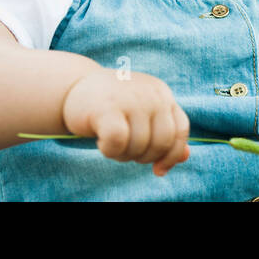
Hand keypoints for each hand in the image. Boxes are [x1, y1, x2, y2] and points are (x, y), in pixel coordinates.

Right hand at [61, 69, 190, 175]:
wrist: (72, 87)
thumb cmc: (112, 106)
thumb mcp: (142, 115)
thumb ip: (163, 132)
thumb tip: (185, 157)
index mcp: (162, 93)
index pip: (180, 130)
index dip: (172, 155)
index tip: (158, 170)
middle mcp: (151, 93)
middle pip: (162, 142)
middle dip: (145, 157)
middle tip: (127, 152)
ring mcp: (130, 98)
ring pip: (140, 145)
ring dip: (124, 156)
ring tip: (112, 145)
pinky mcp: (107, 107)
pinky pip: (118, 142)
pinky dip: (110, 151)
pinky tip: (101, 143)